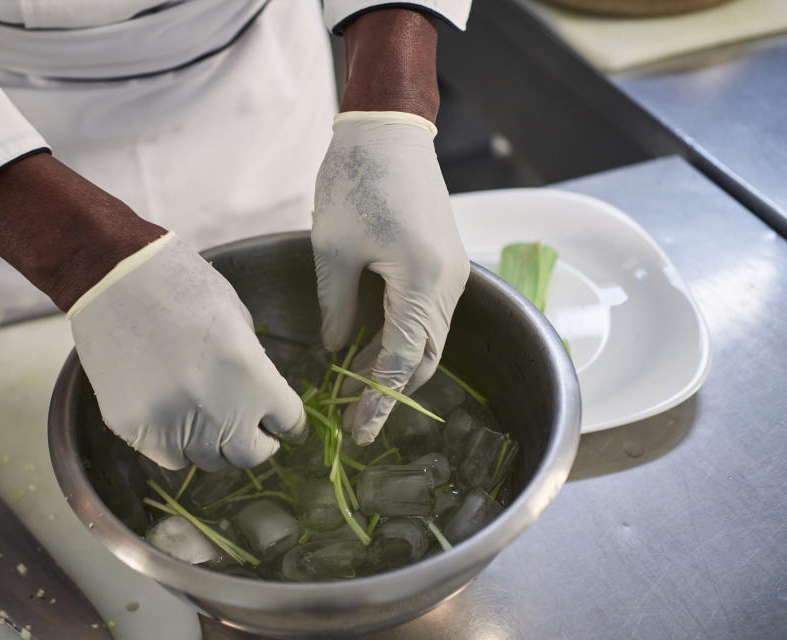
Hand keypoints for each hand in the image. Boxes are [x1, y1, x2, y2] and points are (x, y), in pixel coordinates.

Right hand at [68, 232, 306, 469]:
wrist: (115, 277)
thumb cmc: (183, 286)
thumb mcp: (238, 320)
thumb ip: (253, 367)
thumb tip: (259, 400)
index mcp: (252, 376)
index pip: (288, 422)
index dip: (288, 423)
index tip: (285, 426)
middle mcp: (217, 410)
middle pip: (250, 455)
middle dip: (255, 442)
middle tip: (249, 428)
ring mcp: (173, 424)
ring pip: (207, 460)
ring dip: (213, 443)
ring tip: (204, 413)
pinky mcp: (135, 429)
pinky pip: (169, 457)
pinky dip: (177, 443)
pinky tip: (173, 414)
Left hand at [313, 111, 469, 445]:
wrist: (387, 128)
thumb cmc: (354, 181)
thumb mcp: (333, 250)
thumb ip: (336, 307)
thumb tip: (335, 349)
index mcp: (423, 280)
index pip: (404, 361)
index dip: (380, 401)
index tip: (358, 433)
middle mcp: (449, 282)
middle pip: (427, 357)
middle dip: (391, 390)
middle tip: (351, 417)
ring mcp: (452, 271)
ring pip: (429, 338)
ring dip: (395, 364)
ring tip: (352, 388)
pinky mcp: (444, 261)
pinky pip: (427, 314)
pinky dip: (401, 337)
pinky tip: (368, 348)